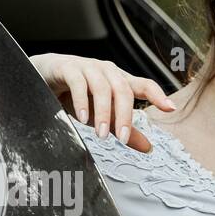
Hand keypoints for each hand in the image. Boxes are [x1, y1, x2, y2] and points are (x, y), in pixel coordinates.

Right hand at [29, 52, 177, 152]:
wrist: (43, 76)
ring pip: (102, 87)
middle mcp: (107, 71)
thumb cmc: (76, 94)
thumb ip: (123, 129)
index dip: (158, 95)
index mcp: (119, 81)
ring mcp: (88, 67)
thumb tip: (148, 148)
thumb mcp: (101, 115)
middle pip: (123, 90)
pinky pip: (79, 83)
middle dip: (125, 115)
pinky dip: (82, 101)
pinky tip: (83, 119)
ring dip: (104, 112)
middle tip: (122, 137)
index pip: (143, 85)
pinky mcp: (68, 68)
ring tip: (102, 134)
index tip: (170, 109)